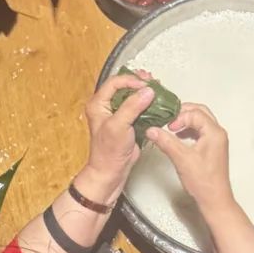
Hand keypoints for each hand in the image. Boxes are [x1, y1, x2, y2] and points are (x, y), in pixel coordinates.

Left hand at [83, 74, 153, 193]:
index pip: (115, 83)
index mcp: (98, 104)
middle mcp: (106, 106)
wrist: (111, 171)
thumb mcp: (118, 126)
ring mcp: (118, 113)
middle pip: (124, 85)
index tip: (144, 84)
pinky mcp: (129, 121)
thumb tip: (146, 91)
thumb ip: (132, 107)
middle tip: (150, 80)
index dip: (131, 81)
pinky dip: (148, 102)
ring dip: (144, 90)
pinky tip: (156, 101)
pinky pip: (139, 106)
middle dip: (139, 82)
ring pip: (132, 95)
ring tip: (155, 87)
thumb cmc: (107, 152)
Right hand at [146, 104, 233, 211]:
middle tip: (169, 119)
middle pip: (200, 112)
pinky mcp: (213, 148)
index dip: (179, 117)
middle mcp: (218, 133)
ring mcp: (216, 140)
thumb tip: (152, 130)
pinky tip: (178, 138)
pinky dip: (189, 130)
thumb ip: (166, 142)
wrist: (214, 200)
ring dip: (186, 121)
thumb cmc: (203, 181)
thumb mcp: (181, 159)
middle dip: (183, 113)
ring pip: (201, 121)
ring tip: (172, 127)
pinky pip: (201, 131)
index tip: (167, 126)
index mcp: (214, 132)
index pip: (195, 113)